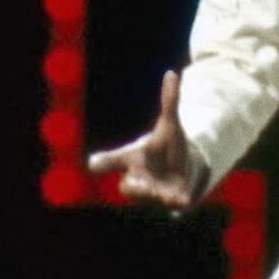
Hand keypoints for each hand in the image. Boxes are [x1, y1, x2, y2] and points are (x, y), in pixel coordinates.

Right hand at [86, 70, 199, 210]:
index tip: (93, 164)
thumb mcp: (169, 123)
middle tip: (136, 185)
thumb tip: (173, 73)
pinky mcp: (172, 199)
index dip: (103, 162)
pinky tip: (185, 201)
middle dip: (133, 186)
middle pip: (128, 186)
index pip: (112, 160)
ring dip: (156, 196)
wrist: (182, 165)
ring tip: (169, 196)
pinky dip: (177, 203)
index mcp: (133, 158)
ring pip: (149, 198)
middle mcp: (139, 177)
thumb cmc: (166, 145)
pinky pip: (171, 205)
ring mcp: (154, 191)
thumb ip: (169, 101)